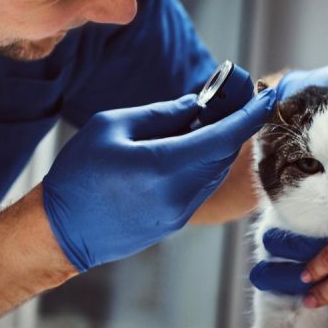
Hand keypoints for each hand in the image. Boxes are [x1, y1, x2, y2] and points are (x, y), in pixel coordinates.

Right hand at [42, 91, 275, 271]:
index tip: (267, 96)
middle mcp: (178, 194)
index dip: (249, 115)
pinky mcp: (173, 223)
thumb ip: (159, 114)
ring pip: (212, 172)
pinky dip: (202, 164)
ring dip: (218, 146)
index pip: (222, 137)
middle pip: (222, 155)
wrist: (60, 231)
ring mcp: (178, 213)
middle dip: (234, 126)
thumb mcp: (111, 127)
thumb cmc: (77, 174)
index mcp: (163, 165)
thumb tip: (195, 107)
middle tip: (234, 100)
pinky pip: (198, 186)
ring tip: (206, 121)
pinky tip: (187, 148)